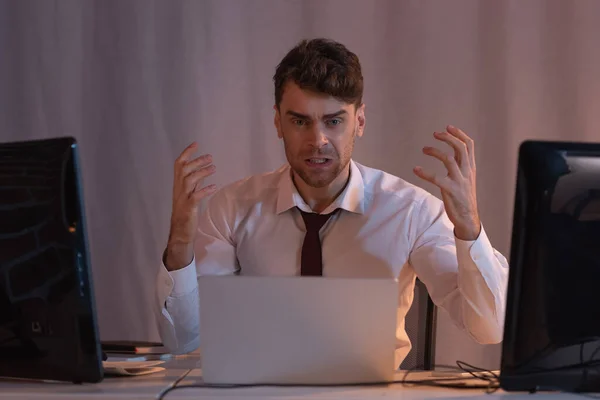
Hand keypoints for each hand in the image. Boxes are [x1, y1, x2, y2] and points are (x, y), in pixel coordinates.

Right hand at [165, 142, 216, 269]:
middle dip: (197, 161)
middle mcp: (178, 189)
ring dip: (202, 173)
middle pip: (184, 170)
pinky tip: (214, 186)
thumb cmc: (186, 212)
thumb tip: (202, 172)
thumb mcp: (189, 195)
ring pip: (189, 180)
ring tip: (214, 168)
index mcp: (178, 185)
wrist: (180, 231)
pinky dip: (204, 190)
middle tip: (210, 157)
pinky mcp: (188, 208)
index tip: (196, 144)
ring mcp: (183, 198)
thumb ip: (194, 184)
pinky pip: (196, 197)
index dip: (187, 153)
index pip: (178, 164)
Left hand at [413, 125, 480, 240]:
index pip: (469, 145)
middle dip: (448, 138)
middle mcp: (467, 172)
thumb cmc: (463, 197)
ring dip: (435, 151)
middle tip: (435, 133)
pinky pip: (437, 178)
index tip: (448, 127)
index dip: (459, 134)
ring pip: (449, 159)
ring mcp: (460, 181)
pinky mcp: (451, 191)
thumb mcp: (465, 179)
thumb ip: (460, 166)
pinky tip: (415, 169)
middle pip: (460, 148)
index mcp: (470, 168)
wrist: (468, 218)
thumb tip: (453, 154)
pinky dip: (424, 172)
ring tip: (424, 149)